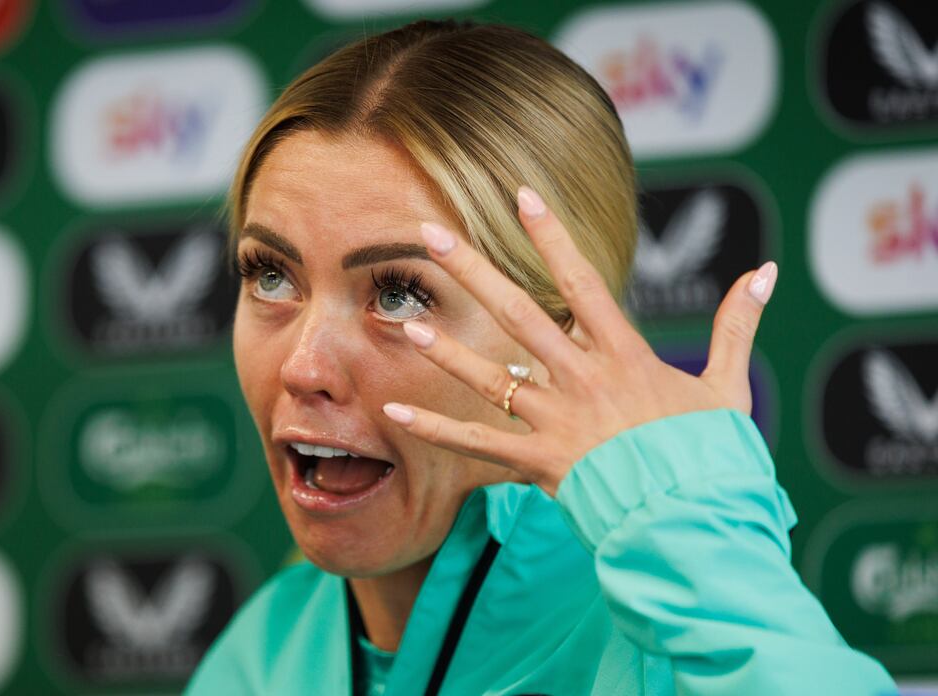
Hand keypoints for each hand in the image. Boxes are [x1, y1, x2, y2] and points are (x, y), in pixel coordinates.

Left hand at [381, 186, 777, 497]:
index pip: (581, 281)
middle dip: (474, 271)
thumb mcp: (729, 386)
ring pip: (490, 378)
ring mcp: (556, 421)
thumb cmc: (709, 455)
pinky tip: (396, 410)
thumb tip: (765, 271)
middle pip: (519, 315)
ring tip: (407, 321)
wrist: (694, 520)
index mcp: (624, 355)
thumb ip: (738, 325)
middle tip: (430, 234)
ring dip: (446, 350)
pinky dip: (436, 430)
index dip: (551, 236)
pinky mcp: (538, 463)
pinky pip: (477, 445)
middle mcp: (582, 379)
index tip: (522, 196)